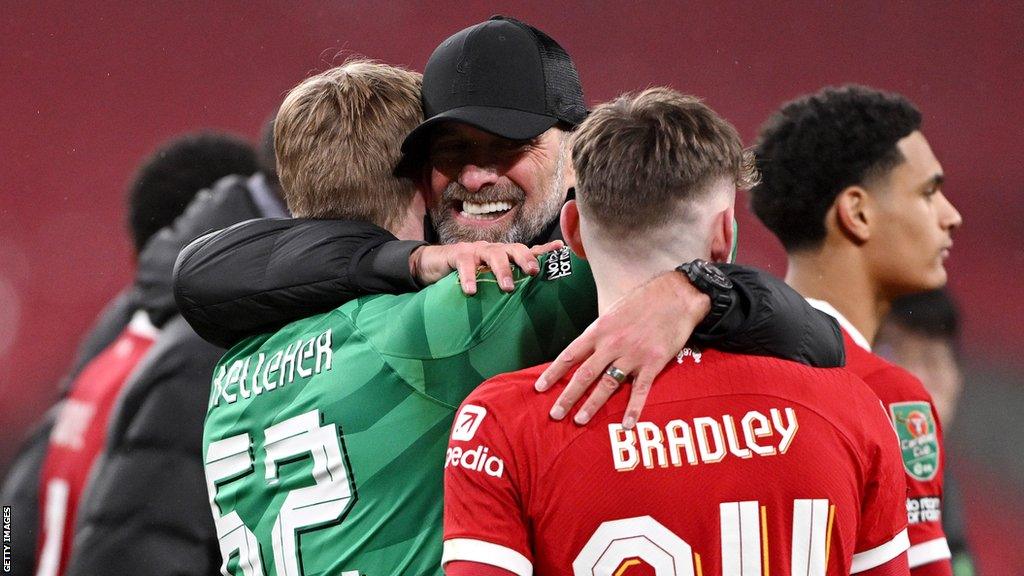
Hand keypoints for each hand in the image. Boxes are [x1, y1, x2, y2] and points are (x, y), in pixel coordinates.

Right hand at [409, 240, 563, 293]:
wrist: (434, 264)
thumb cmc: (467, 273)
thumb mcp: (489, 278)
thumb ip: (506, 282)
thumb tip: (530, 299)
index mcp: (504, 255)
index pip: (527, 250)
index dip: (544, 250)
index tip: (561, 249)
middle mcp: (493, 250)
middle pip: (514, 248)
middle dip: (525, 259)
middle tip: (532, 272)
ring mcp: (476, 250)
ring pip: (493, 255)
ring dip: (502, 270)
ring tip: (507, 288)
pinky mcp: (457, 254)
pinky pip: (465, 264)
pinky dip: (469, 277)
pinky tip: (472, 291)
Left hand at [535, 270, 710, 428]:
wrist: (676, 295)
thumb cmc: (644, 300)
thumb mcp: (613, 310)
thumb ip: (600, 331)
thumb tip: (588, 346)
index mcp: (599, 330)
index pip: (570, 355)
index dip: (553, 373)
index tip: (539, 388)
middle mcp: (612, 344)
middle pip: (584, 374)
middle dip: (568, 396)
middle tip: (555, 414)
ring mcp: (633, 355)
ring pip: (607, 385)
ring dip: (592, 405)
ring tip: (579, 420)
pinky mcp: (653, 363)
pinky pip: (640, 390)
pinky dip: (633, 409)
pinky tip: (626, 425)